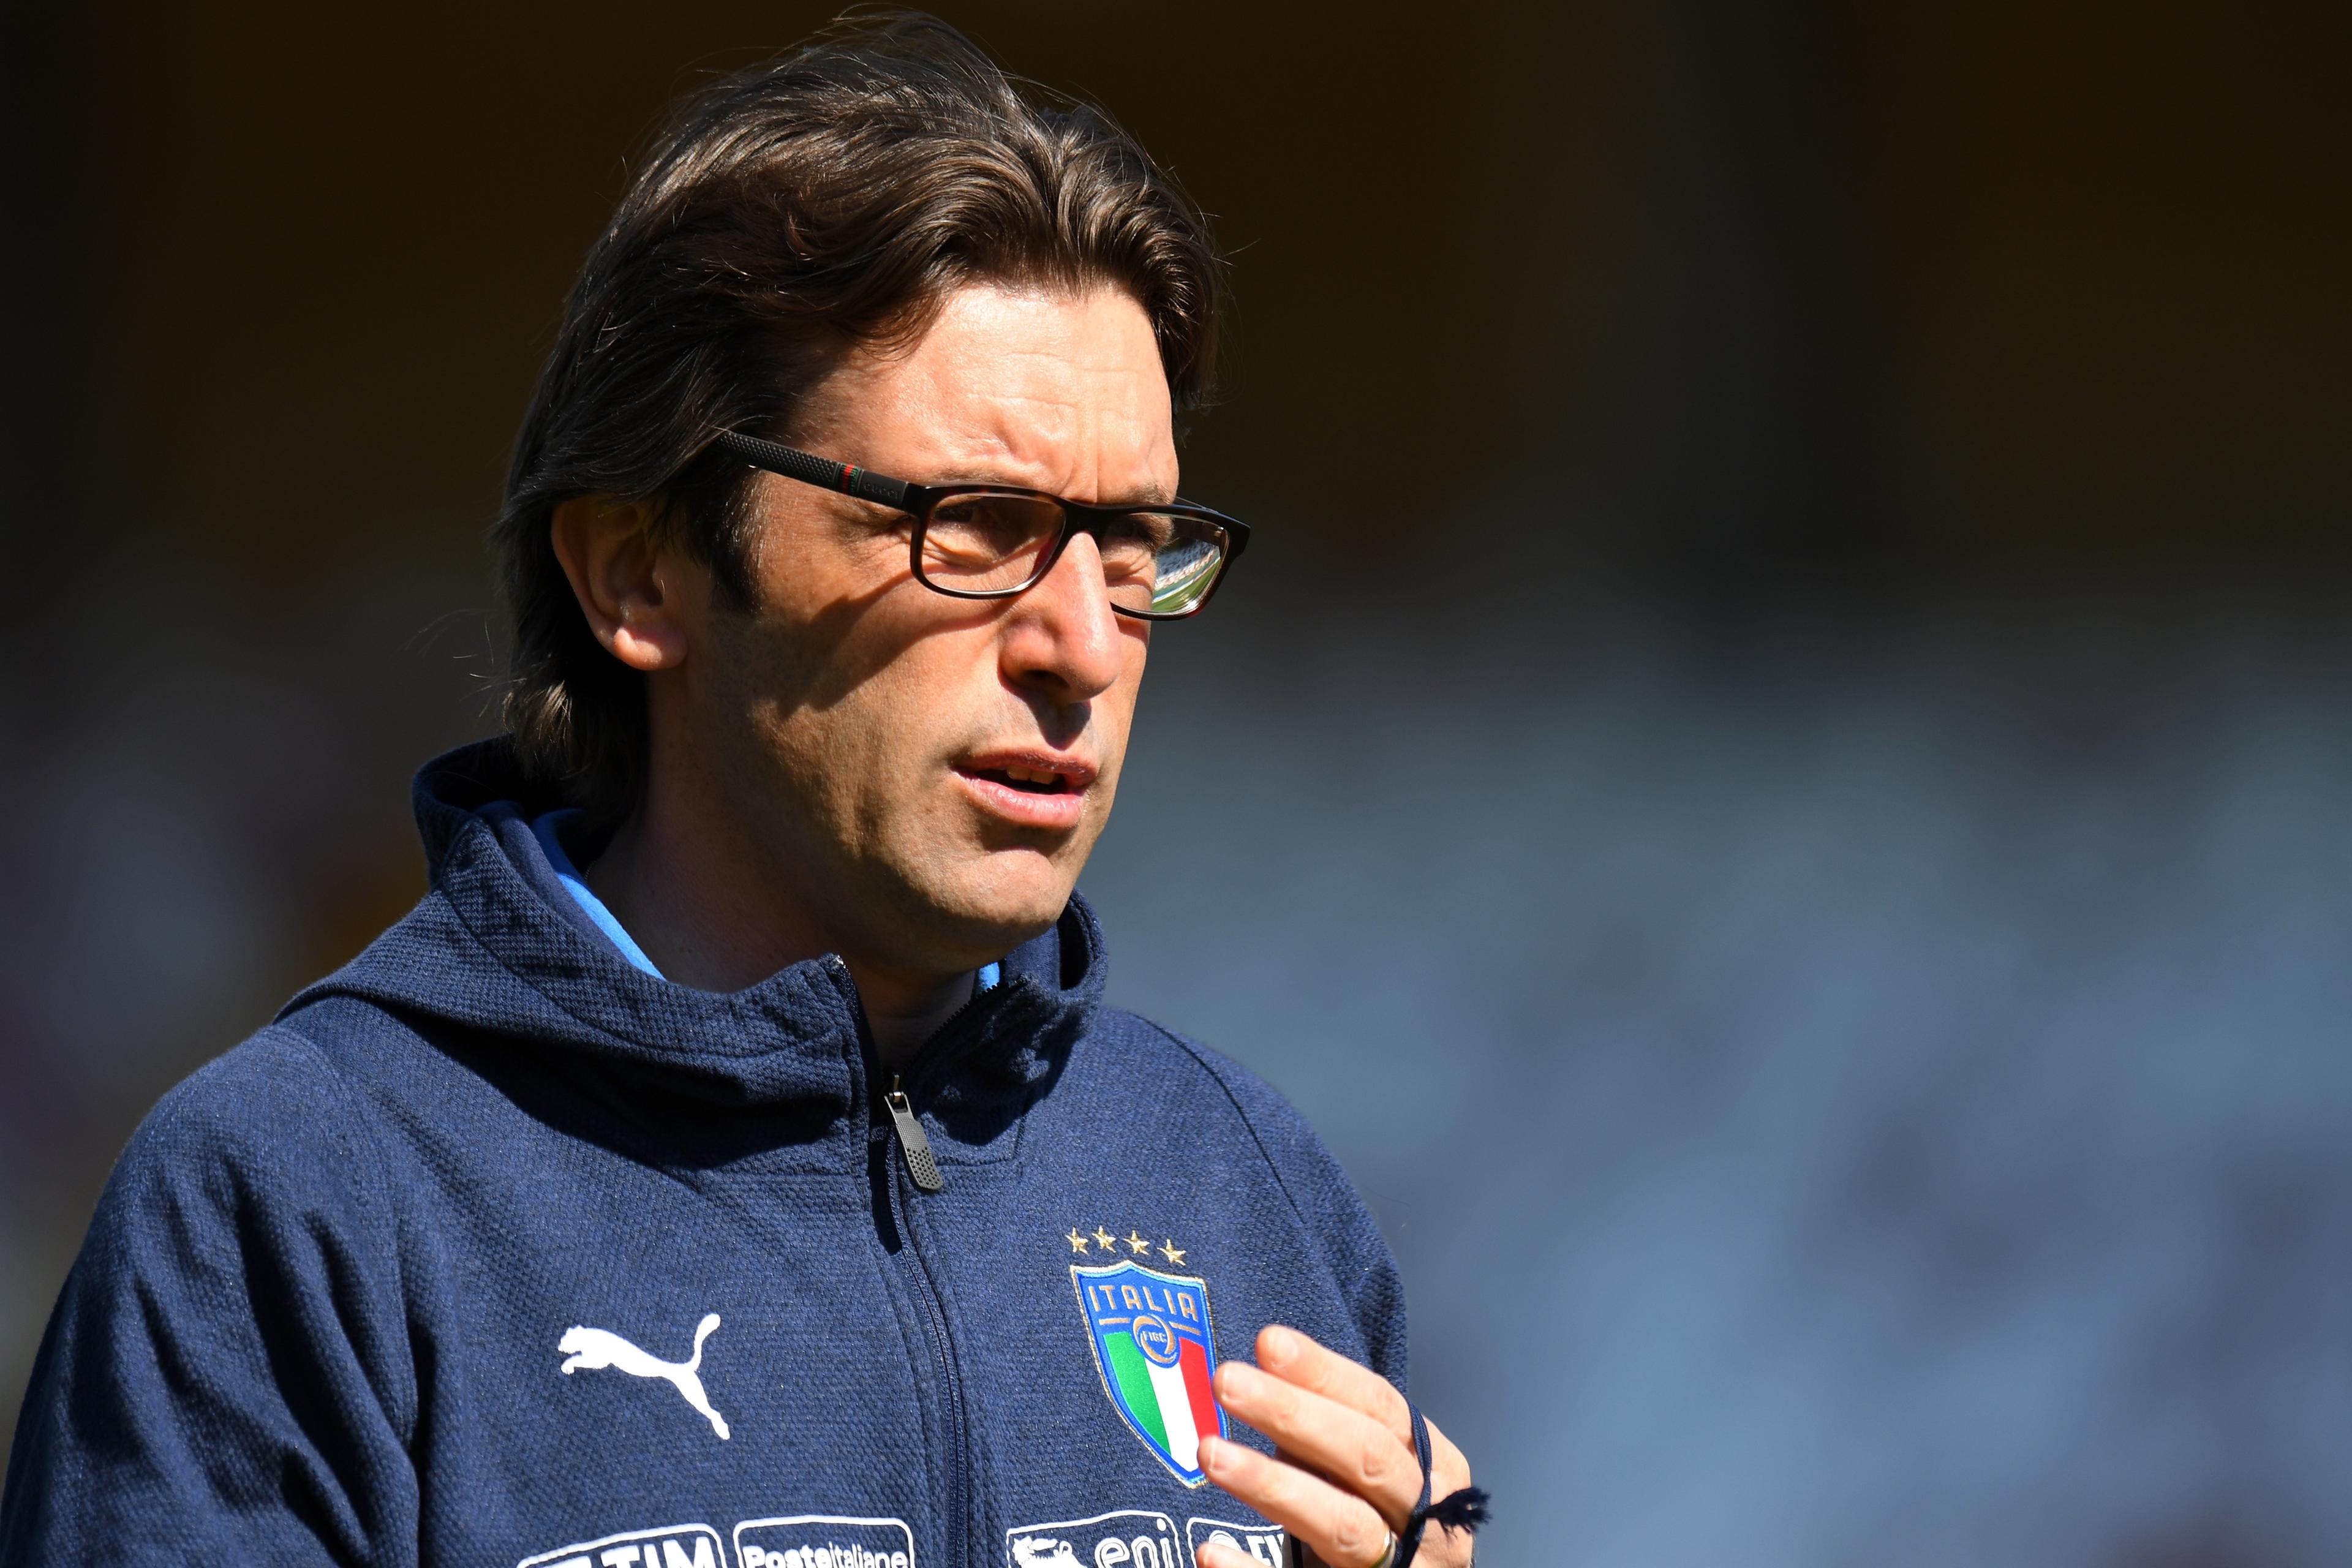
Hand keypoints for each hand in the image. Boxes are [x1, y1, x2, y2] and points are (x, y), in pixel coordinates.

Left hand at [1196, 1324, 1474, 1567]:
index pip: (1380, 1407)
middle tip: (1227, 1381)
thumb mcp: (1379, 1479)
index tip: (1268, 1342)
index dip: (1326, 1373)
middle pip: (1365, 1457)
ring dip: (1273, 1485)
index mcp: (1435, 1467)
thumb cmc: (1388, 1529)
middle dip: (1294, 1414)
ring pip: (1343, 1525)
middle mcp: (1429, 1517)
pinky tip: (1209, 1552)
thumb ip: (1334, 1439)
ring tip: (1210, 1452)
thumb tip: (1264, 1385)